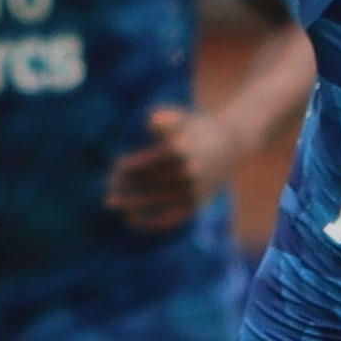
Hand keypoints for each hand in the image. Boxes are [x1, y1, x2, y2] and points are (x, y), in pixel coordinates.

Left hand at [106, 106, 235, 231]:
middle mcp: (186, 173)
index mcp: (179, 151)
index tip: (114, 171)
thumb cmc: (198, 128)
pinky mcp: (197, 204)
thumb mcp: (183, 118)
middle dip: (124, 188)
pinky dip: (152, 222)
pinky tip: (134, 220)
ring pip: (155, 202)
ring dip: (132, 205)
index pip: (143, 165)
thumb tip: (151, 123)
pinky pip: (171, 218)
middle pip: (146, 183)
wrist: (232, 144)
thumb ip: (166, 119)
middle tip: (109, 191)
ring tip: (114, 207)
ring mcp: (192, 190)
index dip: (124, 170)